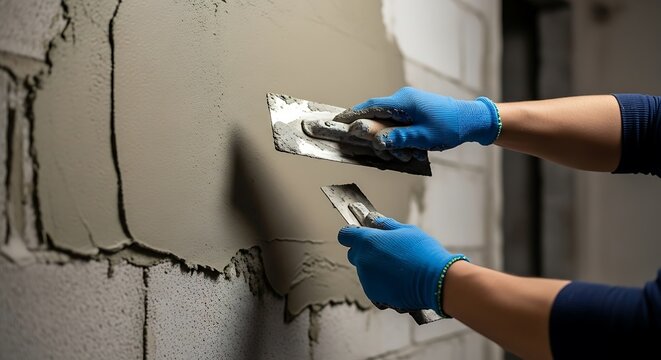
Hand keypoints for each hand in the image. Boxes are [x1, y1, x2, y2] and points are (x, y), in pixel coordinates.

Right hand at [334, 87, 499, 150]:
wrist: (471, 120)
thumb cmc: (450, 127)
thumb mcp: (422, 137)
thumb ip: (397, 138)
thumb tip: (376, 140)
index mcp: (403, 102)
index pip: (370, 106)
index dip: (352, 115)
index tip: (338, 123)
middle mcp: (403, 100)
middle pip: (378, 118)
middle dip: (380, 139)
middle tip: (390, 154)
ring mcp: (409, 105)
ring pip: (389, 125)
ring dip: (394, 142)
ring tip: (409, 153)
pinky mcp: (414, 112)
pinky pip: (399, 125)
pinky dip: (402, 139)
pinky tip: (413, 150)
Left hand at [338, 215, 466, 312]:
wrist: (436, 281)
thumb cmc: (423, 252)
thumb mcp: (407, 230)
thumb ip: (386, 225)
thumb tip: (374, 221)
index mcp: (368, 241)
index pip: (345, 235)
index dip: (352, 233)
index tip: (360, 233)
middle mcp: (363, 261)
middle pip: (354, 254)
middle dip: (365, 251)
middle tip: (386, 251)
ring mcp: (367, 279)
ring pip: (365, 271)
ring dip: (375, 268)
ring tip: (398, 268)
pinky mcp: (374, 295)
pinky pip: (373, 285)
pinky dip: (382, 283)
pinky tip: (399, 280)